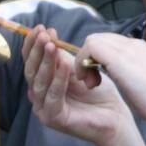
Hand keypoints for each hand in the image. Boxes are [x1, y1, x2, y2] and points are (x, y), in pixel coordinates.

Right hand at [22, 25, 128, 145]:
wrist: (115, 118)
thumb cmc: (98, 95)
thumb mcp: (77, 70)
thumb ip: (62, 57)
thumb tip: (49, 36)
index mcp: (42, 84)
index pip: (30, 61)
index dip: (32, 44)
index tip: (40, 27)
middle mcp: (38, 96)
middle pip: (31, 70)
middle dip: (37, 50)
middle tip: (44, 34)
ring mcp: (43, 109)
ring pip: (39, 82)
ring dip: (46, 61)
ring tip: (52, 45)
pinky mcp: (53, 118)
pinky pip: (53, 96)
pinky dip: (58, 78)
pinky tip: (64, 64)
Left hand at [72, 31, 145, 128]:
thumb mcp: (140, 82)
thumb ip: (126, 73)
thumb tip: (113, 73)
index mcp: (139, 50)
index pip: (109, 43)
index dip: (96, 59)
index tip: (96, 78)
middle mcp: (133, 44)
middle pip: (99, 39)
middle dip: (88, 59)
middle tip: (90, 81)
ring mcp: (127, 48)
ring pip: (93, 40)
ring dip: (84, 61)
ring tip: (90, 83)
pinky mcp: (119, 57)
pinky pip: (90, 47)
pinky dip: (82, 63)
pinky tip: (88, 81)